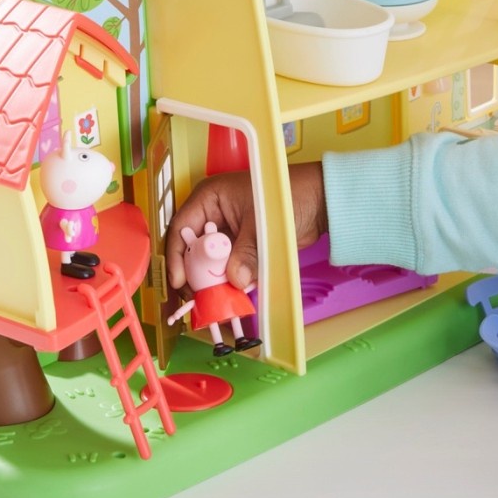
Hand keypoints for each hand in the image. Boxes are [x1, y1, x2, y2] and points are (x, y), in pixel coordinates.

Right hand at [166, 162, 326, 296]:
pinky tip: (231, 293)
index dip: (177, 256)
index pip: (181, 228)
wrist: (320, 201)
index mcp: (209, 198)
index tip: (180, 281)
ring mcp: (226, 231)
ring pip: (208, 260)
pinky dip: (227, 279)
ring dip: (211, 280)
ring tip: (214, 300)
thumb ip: (246, 254)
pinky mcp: (239, 245)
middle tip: (197, 297)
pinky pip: (226, 266)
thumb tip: (235, 282)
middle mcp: (212, 214)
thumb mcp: (261, 225)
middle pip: (191, 248)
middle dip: (193, 273)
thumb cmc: (289, 197)